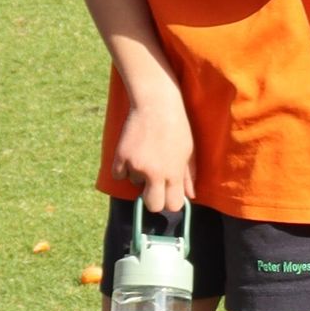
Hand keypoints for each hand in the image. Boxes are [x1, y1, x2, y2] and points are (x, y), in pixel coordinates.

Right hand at [111, 88, 193, 213]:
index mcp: (174, 173)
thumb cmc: (177, 127)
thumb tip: (191, 196)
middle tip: (155, 186)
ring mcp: (136, 166)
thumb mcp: (188, 152)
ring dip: (139, 175)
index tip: (170, 195)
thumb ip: (188, 176)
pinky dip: (124, 168)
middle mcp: (154, 173)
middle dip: (154, 199)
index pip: (173, 205)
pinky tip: (133, 154)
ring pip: (135, 184)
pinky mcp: (120, 157)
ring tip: (147, 154)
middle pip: (152, 205)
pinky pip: (119, 175)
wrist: (156, 105)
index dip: (171, 202)